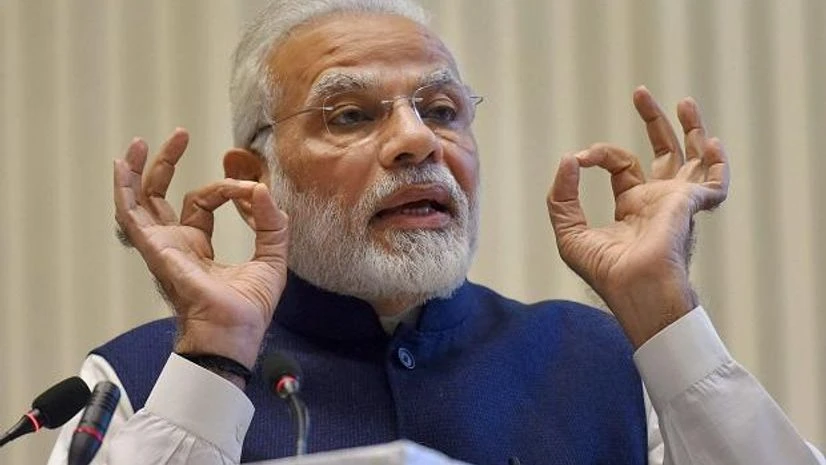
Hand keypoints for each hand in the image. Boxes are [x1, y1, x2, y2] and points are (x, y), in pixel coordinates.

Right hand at [113, 129, 288, 371]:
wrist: (234, 334)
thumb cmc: (249, 309)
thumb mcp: (272, 258)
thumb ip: (272, 224)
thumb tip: (263, 190)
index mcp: (198, 246)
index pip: (204, 204)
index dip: (229, 190)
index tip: (252, 191)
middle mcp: (175, 244)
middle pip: (163, 196)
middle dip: (168, 164)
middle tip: (179, 134)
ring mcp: (162, 246)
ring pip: (141, 202)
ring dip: (139, 170)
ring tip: (140, 142)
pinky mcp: (157, 250)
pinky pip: (132, 216)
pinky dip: (125, 191)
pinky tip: (122, 167)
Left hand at [546, 87, 729, 347]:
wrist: (633, 287)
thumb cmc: (605, 271)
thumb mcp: (570, 232)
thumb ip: (562, 197)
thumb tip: (567, 160)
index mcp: (633, 206)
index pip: (621, 166)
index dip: (600, 154)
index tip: (580, 158)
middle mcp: (658, 200)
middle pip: (663, 152)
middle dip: (654, 122)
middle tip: (640, 92)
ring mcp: (678, 201)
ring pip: (693, 157)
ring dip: (691, 128)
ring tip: (684, 101)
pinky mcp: (691, 204)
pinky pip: (714, 181)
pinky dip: (717, 162)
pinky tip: (712, 142)